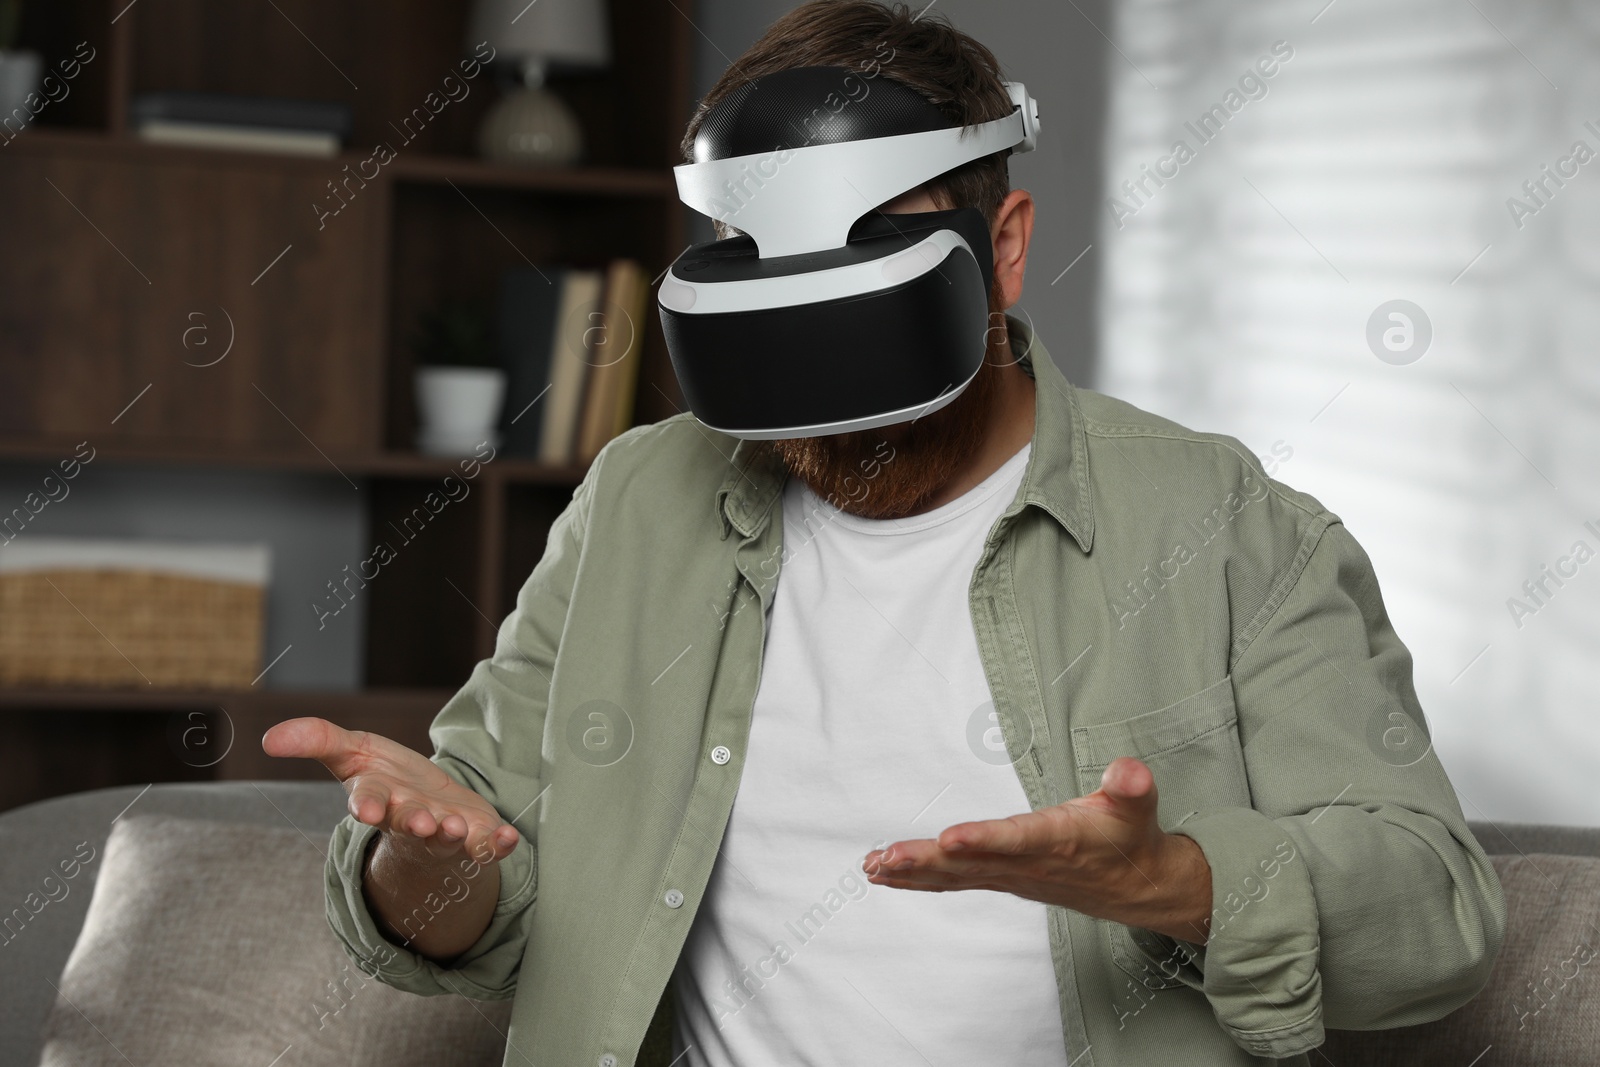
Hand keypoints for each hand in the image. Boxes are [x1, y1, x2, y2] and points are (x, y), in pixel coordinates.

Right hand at [261, 716, 518, 867]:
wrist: (432, 808)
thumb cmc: (388, 780)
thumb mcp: (351, 753)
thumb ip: (316, 739)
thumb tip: (268, 737)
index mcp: (379, 799)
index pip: (367, 802)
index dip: (366, 806)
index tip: (365, 810)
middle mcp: (410, 819)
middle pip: (410, 823)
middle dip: (415, 823)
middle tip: (422, 822)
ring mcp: (444, 833)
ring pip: (447, 840)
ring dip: (452, 836)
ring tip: (456, 828)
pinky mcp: (476, 838)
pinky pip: (488, 847)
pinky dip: (497, 845)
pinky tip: (509, 838)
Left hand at [863, 756, 1211, 943]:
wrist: (1137, 887)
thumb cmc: (1129, 837)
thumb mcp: (1138, 806)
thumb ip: (1131, 787)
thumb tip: (1130, 771)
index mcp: (1059, 841)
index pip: (1017, 839)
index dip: (984, 840)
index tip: (950, 838)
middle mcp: (1028, 863)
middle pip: (972, 864)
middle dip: (927, 861)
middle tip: (887, 858)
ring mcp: (1011, 876)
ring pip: (956, 876)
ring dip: (913, 873)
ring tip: (873, 867)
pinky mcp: (1001, 878)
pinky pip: (954, 882)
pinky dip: (919, 880)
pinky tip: (886, 875)